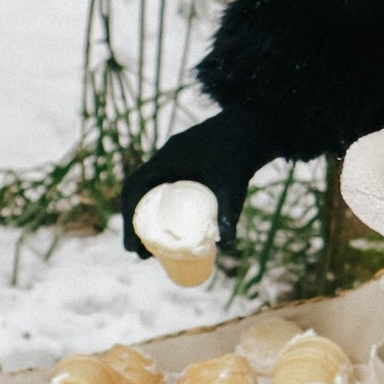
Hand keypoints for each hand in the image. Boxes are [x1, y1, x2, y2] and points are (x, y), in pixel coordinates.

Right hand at [117, 105, 281, 259]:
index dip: (128, 217)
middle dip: (135, 226)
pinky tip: (171, 230)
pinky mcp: (188, 168)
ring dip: (147, 219)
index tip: (132, 246)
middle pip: (139, 195)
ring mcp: (176, 163)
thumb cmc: (241, 152)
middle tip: (143, 255)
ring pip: (151, 193)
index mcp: (166, 159)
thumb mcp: (232, 183)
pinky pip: (165, 190)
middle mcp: (166, 160)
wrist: (256, 127)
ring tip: (154, 250)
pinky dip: (161, 210)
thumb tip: (225, 244)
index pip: (134, 188)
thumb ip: (228, 211)